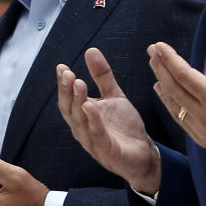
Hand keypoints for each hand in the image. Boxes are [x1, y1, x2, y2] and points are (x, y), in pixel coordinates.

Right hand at [56, 48, 160, 194]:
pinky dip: (93, 121)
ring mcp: (94, 143)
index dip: (63, 85)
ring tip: (79, 83)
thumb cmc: (124, 127)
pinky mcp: (108, 152)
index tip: (62, 67)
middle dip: (67, 91)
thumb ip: (102, 76)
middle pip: (69, 110)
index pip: (67, 100)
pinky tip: (91, 106)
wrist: (144, 154)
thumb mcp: (114, 96)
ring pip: (80, 123)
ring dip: (78, 102)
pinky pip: (97, 136)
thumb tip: (91, 50)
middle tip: (68, 73)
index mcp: (82, 117)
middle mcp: (83, 130)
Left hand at [149, 42, 205, 158]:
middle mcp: (203, 116)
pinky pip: (179, 118)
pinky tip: (163, 92)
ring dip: (162, 83)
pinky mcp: (201, 139)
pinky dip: (169, 103)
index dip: (169, 59)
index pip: (184, 75)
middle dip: (161, 67)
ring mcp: (200, 130)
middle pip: (174, 88)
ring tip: (154, 66)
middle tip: (152, 51)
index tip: (159, 46)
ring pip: (173, 104)